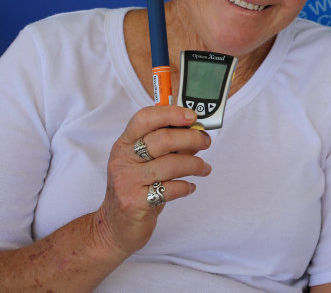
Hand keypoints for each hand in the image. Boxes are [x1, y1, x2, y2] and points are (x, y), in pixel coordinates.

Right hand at [92, 105, 211, 255]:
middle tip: (206, 142)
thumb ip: (169, 146)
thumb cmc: (136, 189)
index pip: (144, 118)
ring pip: (171, 164)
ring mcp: (127, 181)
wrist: (115, 227)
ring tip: (203, 168)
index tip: (192, 116)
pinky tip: (190, 187)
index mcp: (124, 144)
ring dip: (195, 164)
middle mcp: (122, 160)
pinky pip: (170, 189)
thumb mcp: (146, 162)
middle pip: (163, 139)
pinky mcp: (134, 202)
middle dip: (192, 138)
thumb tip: (196, 132)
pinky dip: (186, 187)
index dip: (170, 113)